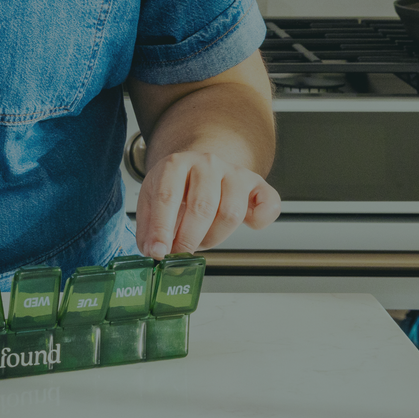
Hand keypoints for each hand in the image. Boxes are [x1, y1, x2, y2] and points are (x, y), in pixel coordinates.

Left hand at [133, 148, 280, 257]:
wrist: (200, 165)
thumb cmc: (176, 186)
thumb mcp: (152, 199)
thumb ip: (149, 227)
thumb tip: (152, 251)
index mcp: (176, 164)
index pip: (168, 196)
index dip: (162, 228)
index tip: (159, 252)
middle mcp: (207, 163)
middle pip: (202, 207)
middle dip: (189, 239)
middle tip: (180, 254)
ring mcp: (234, 172)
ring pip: (231, 212)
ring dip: (215, 237)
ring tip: (201, 240)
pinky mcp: (256, 184)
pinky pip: (269, 203)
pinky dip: (261, 219)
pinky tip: (249, 225)